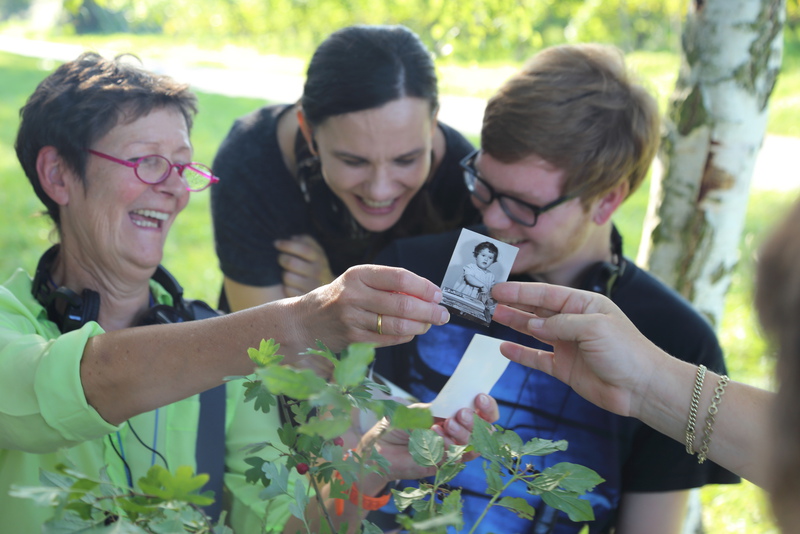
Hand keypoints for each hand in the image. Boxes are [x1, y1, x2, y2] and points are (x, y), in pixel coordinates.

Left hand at [275, 235, 334, 296]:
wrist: (332, 293)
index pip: (303, 249)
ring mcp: (312, 287)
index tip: (276, 243)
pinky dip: (286, 287)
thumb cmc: (317, 268)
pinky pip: (287, 290)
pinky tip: (291, 286)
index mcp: (320, 259)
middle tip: (281, 259)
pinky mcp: (305, 298)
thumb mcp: (317, 253)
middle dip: (282, 259)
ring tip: (289, 274)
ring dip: (284, 274)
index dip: (287, 245)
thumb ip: (306, 242)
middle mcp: (318, 272)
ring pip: (287, 277)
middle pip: (291, 262)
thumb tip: (293, 238)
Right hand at [291, 265, 449, 353]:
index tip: (438, 294)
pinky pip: (388, 339)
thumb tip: (426, 294)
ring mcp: (352, 319)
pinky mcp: (353, 339)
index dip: (423, 287)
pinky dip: (405, 337)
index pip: (399, 277)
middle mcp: (354, 295)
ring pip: (397, 325)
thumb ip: (386, 284)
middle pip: (402, 303)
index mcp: (358, 274)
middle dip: (429, 311)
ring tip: (429, 324)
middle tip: (442, 314)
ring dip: (420, 326)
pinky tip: (411, 333)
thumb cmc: (339, 298)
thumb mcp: (357, 280)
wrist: (305, 321)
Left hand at [357, 393, 498, 484]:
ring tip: (440, 426)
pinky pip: (456, 457)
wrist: (379, 447)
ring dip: (461, 434)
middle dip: (475, 421)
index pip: (481, 411)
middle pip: (483, 430)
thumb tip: (457, 407)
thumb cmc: (397, 424)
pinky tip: (434, 436)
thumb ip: (437, 409)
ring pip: (472, 444)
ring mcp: (451, 448)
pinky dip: (448, 446)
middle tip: (460, 414)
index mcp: (454, 414)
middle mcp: (457, 431)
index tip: (479, 398)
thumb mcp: (416, 410)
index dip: (486, 406)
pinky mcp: (443, 464)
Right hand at [490, 282, 665, 417]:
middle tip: (488, 299)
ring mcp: (568, 345)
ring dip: (514, 323)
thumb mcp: (594, 328)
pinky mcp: (564, 368)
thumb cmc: (627, 351)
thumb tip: (533, 326)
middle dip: (513, 304)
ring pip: (533, 331)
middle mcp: (573, 322)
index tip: (498, 288)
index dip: (520, 291)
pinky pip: (537, 358)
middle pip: (537, 310)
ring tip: (492, 316)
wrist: (642, 388)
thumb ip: (560, 324)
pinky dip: (520, 353)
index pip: (546, 294)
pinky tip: (504, 348)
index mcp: (584, 305)